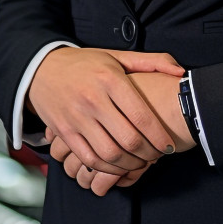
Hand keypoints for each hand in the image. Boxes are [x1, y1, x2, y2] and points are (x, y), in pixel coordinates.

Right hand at [46, 71, 193, 195]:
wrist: (42, 69)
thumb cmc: (86, 63)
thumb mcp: (118, 56)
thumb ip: (152, 61)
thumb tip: (180, 71)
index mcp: (110, 79)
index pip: (141, 115)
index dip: (159, 135)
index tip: (168, 144)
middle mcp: (93, 99)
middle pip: (128, 139)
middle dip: (147, 154)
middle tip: (157, 156)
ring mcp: (77, 118)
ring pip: (109, 153)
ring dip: (129, 164)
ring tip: (140, 162)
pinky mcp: (64, 133)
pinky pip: (88, 158)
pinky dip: (106, 167)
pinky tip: (117, 164)